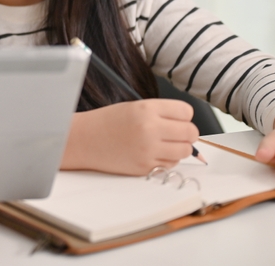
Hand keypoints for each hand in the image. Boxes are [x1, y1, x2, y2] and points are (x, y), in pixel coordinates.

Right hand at [62, 99, 198, 174]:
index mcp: (147, 109)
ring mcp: (148, 150)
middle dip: (187, 134)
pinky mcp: (145, 167)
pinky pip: (170, 165)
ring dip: (179, 148)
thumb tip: (188, 128)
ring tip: (164, 144)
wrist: (83, 140)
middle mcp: (149, 128)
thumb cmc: (107, 122)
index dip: (184, 116)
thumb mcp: (134, 107)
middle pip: (191, 132)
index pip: (186, 112)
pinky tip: (152, 153)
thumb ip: (161, 114)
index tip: (177, 119)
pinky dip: (166, 160)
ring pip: (184, 151)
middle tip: (176, 134)